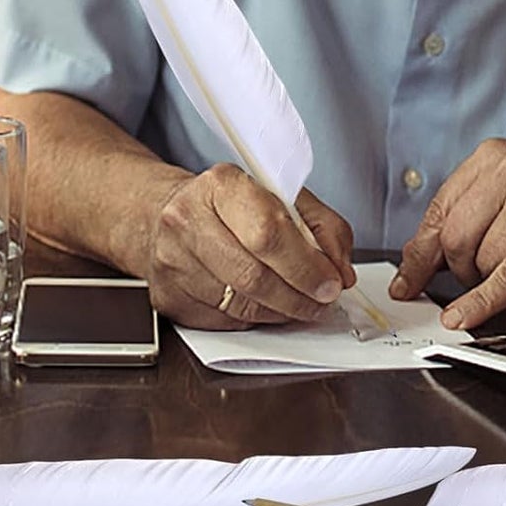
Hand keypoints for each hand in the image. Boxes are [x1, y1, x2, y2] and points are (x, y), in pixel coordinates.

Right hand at [145, 164, 355, 328]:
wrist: (164, 213)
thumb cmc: (230, 205)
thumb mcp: (283, 196)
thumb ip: (322, 227)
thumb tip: (341, 271)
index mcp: (221, 185)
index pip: (269, 231)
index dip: (306, 264)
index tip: (330, 280)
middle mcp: (188, 220)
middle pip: (254, 274)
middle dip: (299, 294)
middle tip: (322, 299)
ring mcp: (173, 261)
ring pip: (241, 305)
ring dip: (282, 311)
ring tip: (301, 303)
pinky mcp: (168, 297)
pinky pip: (225, 321)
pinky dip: (256, 318)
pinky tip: (266, 304)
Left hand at [390, 139, 505, 329]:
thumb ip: (474, 212)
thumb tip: (419, 255)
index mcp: (495, 156)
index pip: (438, 209)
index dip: (419, 251)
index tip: (405, 278)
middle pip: (452, 237)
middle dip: (456, 271)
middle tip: (474, 282)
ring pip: (480, 260)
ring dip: (489, 282)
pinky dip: (481, 303)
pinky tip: (464, 318)